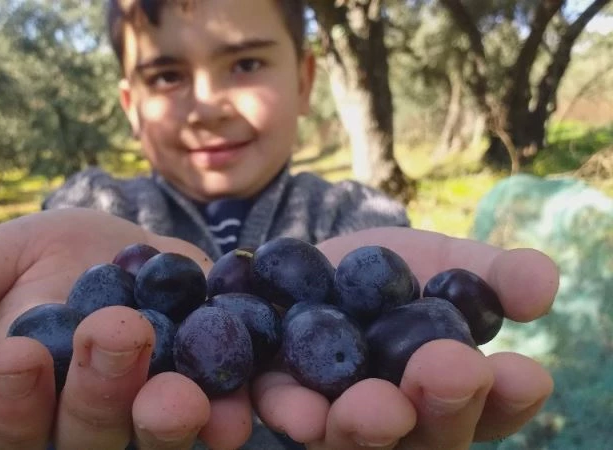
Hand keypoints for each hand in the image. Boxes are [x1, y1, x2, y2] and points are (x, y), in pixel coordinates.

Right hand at [0, 208, 254, 449]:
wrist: (145, 249)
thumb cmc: (65, 255)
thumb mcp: (11, 256)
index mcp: (34, 403)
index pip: (13, 422)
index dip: (12, 397)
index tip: (13, 353)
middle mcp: (92, 429)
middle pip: (88, 436)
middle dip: (98, 391)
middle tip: (116, 333)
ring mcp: (154, 424)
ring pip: (154, 441)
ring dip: (167, 420)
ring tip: (180, 392)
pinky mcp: (215, 404)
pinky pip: (224, 419)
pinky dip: (233, 414)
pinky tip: (244, 404)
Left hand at [252, 227, 557, 448]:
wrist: (318, 259)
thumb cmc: (398, 272)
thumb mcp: (451, 263)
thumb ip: (497, 276)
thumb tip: (542, 284)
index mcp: (452, 393)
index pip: (493, 408)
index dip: (510, 397)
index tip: (526, 371)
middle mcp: (402, 420)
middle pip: (429, 436)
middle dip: (442, 406)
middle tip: (448, 368)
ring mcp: (339, 418)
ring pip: (356, 441)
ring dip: (368, 425)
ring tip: (376, 403)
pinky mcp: (283, 398)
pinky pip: (287, 416)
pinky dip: (293, 413)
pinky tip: (296, 408)